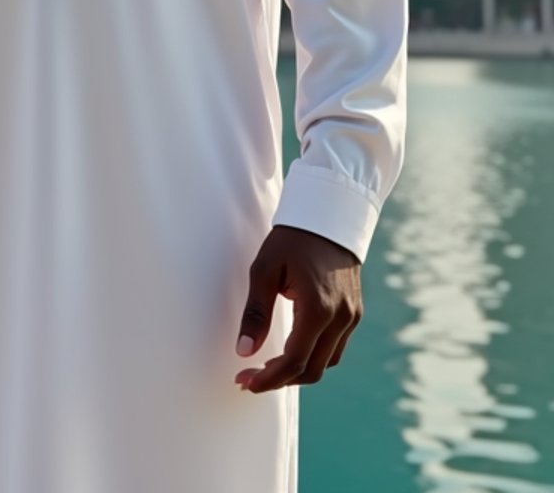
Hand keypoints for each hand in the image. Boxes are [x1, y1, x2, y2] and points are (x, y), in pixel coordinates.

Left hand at [234, 224, 362, 391]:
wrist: (329, 214)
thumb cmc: (293, 238)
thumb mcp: (265, 270)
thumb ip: (256, 313)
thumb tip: (243, 351)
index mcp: (318, 309)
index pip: (294, 360)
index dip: (268, 379)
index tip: (245, 382)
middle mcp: (340, 318)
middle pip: (312, 370)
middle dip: (280, 380)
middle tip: (250, 377)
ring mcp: (351, 317)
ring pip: (327, 363)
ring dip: (298, 371)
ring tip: (268, 367)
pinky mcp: (354, 312)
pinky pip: (335, 348)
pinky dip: (314, 356)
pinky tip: (293, 349)